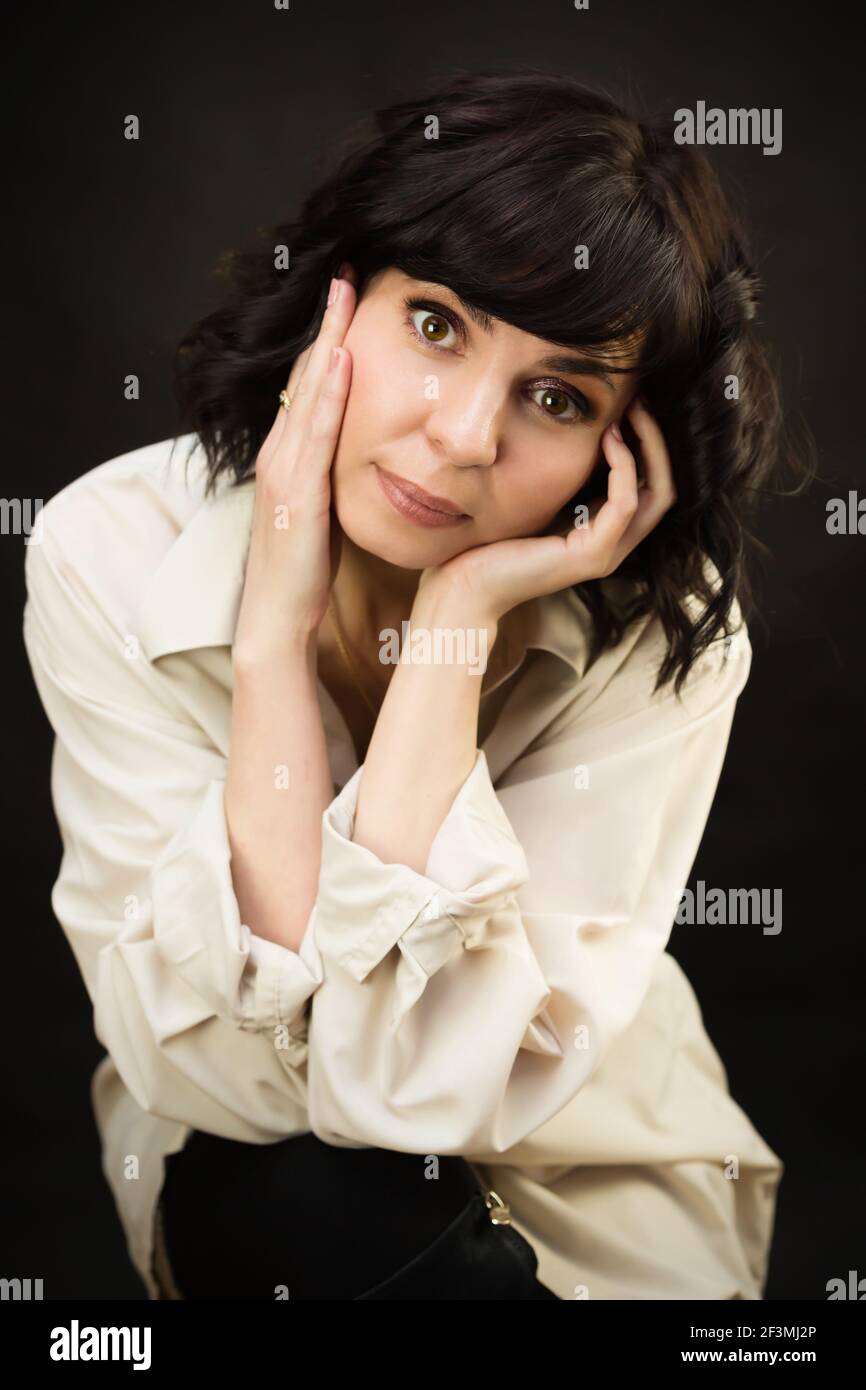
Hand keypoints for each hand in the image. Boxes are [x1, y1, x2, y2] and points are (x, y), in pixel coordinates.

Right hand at [233, 264, 357, 661]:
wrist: (278, 622)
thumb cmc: (306, 575)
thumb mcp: (326, 516)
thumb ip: (337, 481)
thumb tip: (367, 460)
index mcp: (290, 460)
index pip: (311, 388)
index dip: (329, 341)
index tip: (348, 299)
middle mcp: (280, 455)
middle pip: (306, 376)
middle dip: (326, 323)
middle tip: (346, 272)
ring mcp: (284, 470)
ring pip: (308, 392)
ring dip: (326, 339)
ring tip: (343, 292)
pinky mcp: (295, 493)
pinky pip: (315, 432)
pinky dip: (326, 393)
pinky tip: (341, 358)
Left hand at [419, 398, 676, 625]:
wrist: (467, 582)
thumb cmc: (494, 540)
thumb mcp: (540, 497)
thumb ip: (567, 478)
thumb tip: (580, 429)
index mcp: (604, 533)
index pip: (653, 486)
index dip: (650, 445)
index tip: (632, 405)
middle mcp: (615, 546)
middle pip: (666, 489)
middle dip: (657, 441)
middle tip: (641, 401)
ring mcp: (607, 554)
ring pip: (657, 494)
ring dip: (647, 446)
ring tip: (629, 413)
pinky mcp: (593, 556)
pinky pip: (625, 504)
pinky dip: (623, 467)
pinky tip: (609, 439)